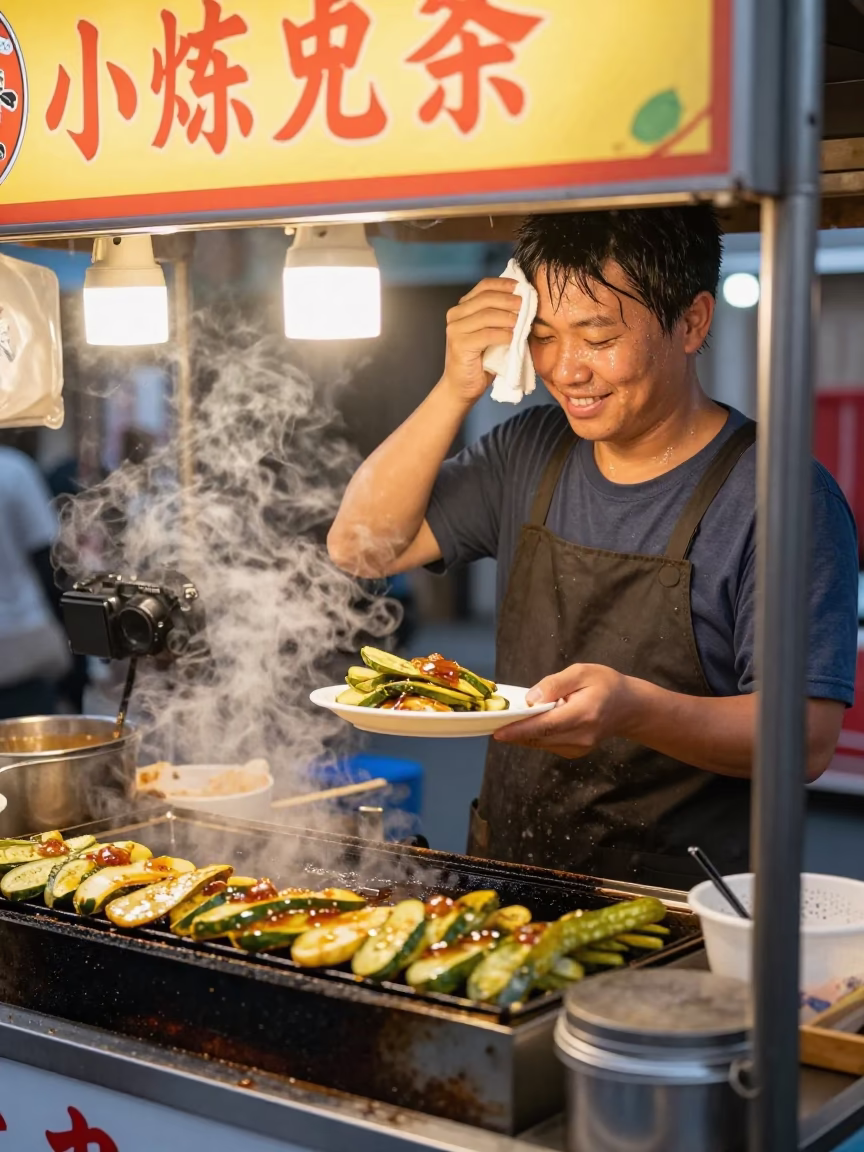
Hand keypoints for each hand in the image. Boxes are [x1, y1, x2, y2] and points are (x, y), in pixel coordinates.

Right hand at [439, 277, 520, 403]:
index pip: (483, 286)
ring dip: (507, 317)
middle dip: (508, 300)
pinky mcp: (459, 344)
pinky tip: (513, 338)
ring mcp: (455, 330)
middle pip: (486, 298)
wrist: (461, 387)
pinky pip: (487, 335)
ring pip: (486, 315)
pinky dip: (503, 335)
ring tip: (521, 322)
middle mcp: (455, 315)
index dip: (503, 284)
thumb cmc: (479, 361)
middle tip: (524, 305)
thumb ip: (497, 316)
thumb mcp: (490, 333)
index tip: (521, 287)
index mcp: (462, 308)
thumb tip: (521, 301)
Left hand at [493, 663, 636, 758]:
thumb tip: (530, 700)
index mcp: (583, 714)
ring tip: (509, 719)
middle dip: (514, 731)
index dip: (519, 730)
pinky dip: (535, 735)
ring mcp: (579, 748)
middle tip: (493, 721)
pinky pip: (547, 745)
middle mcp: (581, 736)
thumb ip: (555, 684)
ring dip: (523, 733)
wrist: (628, 707)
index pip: (545, 726)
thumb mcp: (581, 672)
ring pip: (541, 744)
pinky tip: (531, 723)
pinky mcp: (575, 753)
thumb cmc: (605, 684)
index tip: (497, 732)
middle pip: (539, 738)